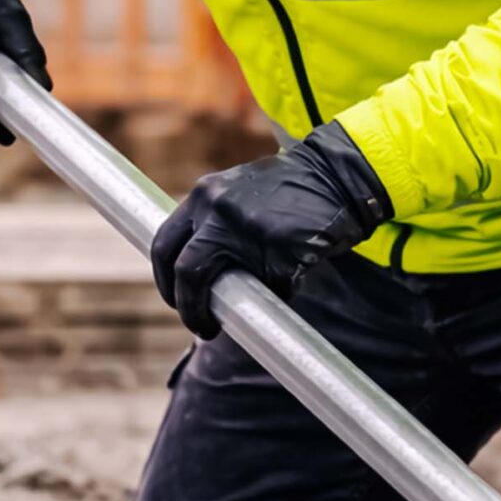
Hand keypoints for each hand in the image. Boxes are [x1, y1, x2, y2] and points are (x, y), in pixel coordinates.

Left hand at [151, 125, 391, 338]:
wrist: (336, 175)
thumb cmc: (287, 192)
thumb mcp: (237, 193)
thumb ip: (213, 222)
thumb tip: (191, 273)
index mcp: (203, 196)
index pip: (164, 245)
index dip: (166, 281)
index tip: (176, 300)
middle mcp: (218, 210)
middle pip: (186, 271)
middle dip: (189, 306)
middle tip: (200, 325)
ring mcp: (249, 229)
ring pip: (228, 286)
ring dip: (230, 310)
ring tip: (239, 317)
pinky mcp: (282, 249)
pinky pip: (272, 287)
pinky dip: (278, 292)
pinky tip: (289, 279)